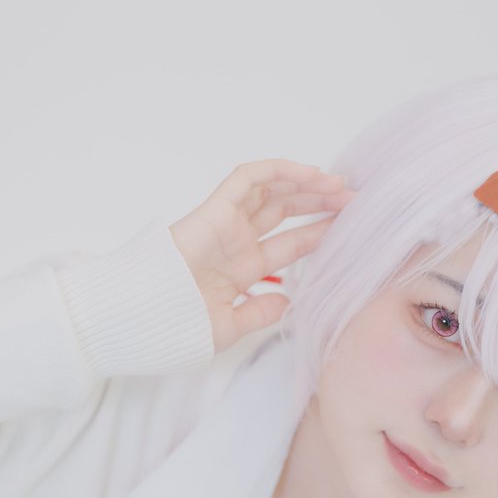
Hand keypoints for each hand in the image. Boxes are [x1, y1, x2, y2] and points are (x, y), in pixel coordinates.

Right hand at [168, 158, 355, 353]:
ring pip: (272, 191)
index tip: (352, 229)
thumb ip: (258, 313)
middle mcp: (235, 242)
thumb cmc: (176, 327)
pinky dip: (279, 170)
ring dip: (307, 184)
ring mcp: (225, 223)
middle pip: (285, 212)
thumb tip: (288, 301)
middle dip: (320, 204)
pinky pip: (248, 178)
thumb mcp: (228, 328)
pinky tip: (310, 174)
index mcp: (240, 269)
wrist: (142, 319)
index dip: (319, 233)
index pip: (288, 244)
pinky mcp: (215, 209)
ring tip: (340, 185)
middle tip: (355, 202)